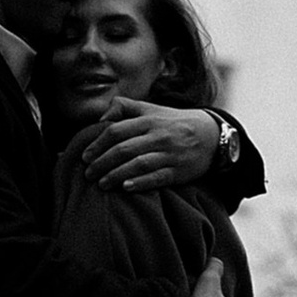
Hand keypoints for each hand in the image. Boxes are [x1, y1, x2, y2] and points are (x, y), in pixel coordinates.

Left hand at [80, 98, 220, 196]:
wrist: (211, 135)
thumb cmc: (174, 123)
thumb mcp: (153, 109)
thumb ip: (126, 108)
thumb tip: (101, 118)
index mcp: (149, 120)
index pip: (116, 130)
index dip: (98, 144)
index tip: (84, 156)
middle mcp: (158, 136)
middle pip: (124, 149)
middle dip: (102, 162)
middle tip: (88, 173)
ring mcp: (170, 154)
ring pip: (138, 164)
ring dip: (116, 175)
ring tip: (101, 184)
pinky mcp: (179, 171)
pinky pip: (157, 177)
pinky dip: (140, 183)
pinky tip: (125, 188)